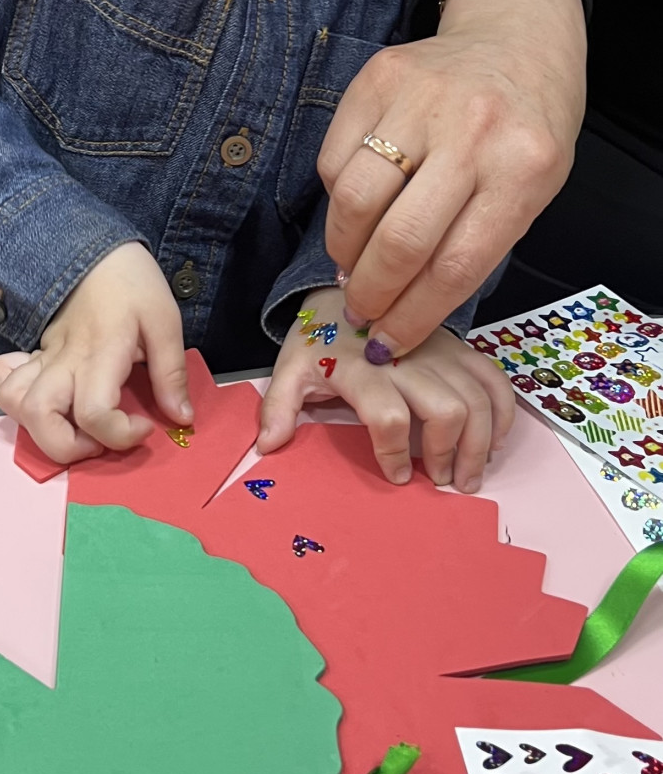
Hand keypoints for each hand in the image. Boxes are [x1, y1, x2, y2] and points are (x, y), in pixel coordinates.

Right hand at [0, 242, 190, 464]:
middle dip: (69, 447)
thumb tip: (181, 418)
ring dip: (39, 428)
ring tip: (75, 426)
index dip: (119, 434)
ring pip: (13, 402)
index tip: (145, 425)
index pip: (93, 413)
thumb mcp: (165, 321)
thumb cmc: (132, 282)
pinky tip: (49, 399)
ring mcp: (43, 357)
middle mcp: (64, 361)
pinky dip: (18, 399)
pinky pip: (7, 380)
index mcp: (100, 353)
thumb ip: (170, 373)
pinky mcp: (34, 353)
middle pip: (40, 419)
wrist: (92, 247)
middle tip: (101, 439)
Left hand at [256, 287, 515, 490]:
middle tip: (443, 482)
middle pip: (447, 410)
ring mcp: (439, 350)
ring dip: (480, 443)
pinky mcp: (460, 347)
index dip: (395, 453)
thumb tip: (270, 446)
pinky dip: (503, 412)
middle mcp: (407, 356)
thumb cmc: (319, 338)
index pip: (388, 415)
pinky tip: (495, 441)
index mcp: (361, 366)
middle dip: (449, 453)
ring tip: (469, 475)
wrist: (345, 291)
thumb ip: (279, 407)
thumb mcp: (289, 368)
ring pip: (477, 399)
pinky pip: (494, 380)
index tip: (397, 476)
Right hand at [319, 0, 584, 356]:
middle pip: (400, 239)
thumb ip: (476, 243)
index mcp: (522, 170)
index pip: (455, 267)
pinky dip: (338, 199)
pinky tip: (355, 211)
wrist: (516, 38)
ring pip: (355, 199)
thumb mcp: (532, 191)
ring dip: (343, 250)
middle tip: (361, 312)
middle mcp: (471, 132)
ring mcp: (421, 100)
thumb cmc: (526, 129)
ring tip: (350, 267)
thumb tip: (403, 308)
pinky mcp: (377, 79)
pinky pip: (336, 159)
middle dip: (372, 293)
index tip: (390, 341)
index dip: (413, 316)